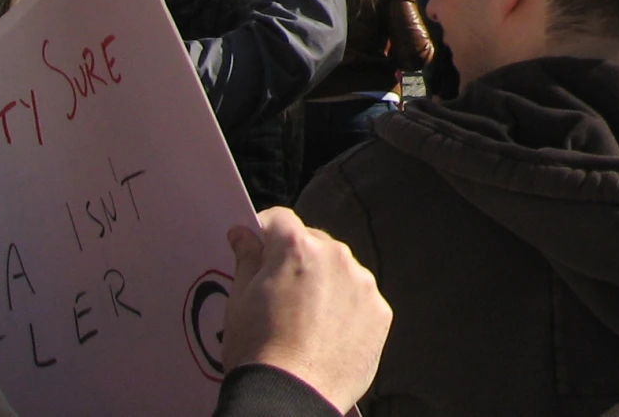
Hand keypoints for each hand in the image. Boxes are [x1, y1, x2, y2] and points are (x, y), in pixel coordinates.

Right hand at [222, 207, 389, 412]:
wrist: (290, 397)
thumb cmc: (257, 351)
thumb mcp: (238, 301)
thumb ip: (246, 259)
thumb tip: (243, 233)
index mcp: (297, 249)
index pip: (280, 220)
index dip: (264, 232)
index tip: (257, 247)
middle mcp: (337, 257)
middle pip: (314, 244)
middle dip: (297, 260)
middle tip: (279, 294)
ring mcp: (363, 283)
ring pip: (340, 271)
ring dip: (325, 284)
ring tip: (304, 322)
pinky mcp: (380, 311)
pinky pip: (360, 299)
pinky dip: (346, 310)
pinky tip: (326, 336)